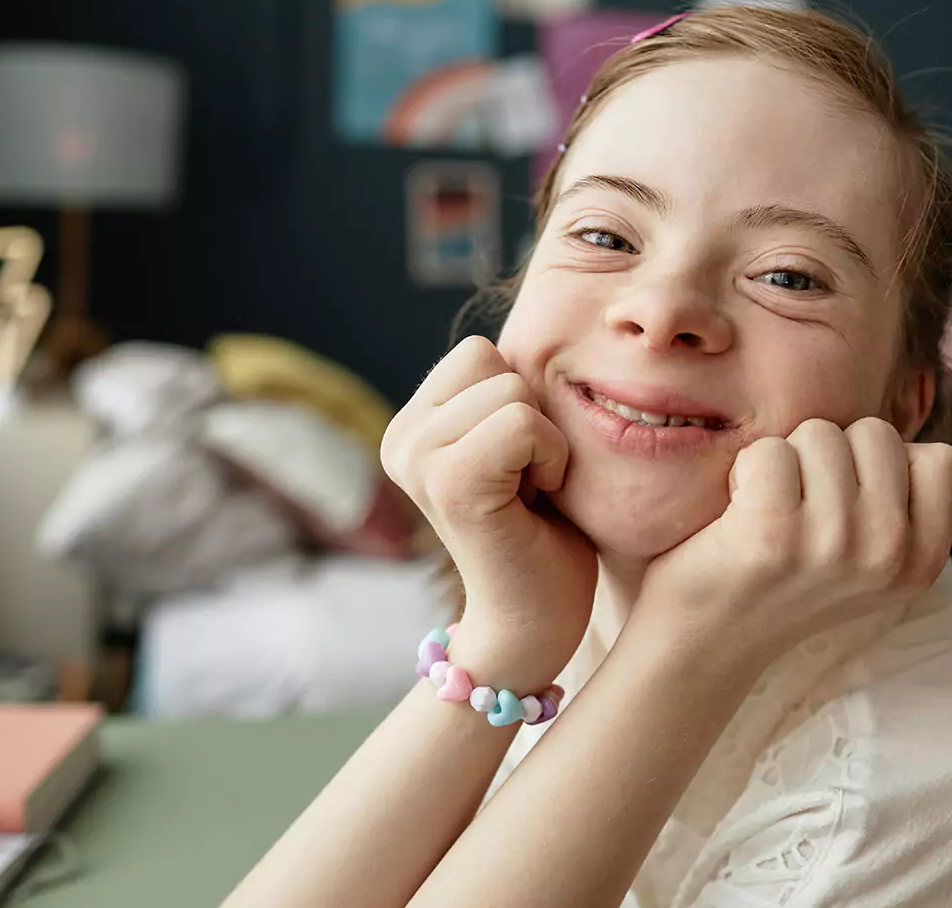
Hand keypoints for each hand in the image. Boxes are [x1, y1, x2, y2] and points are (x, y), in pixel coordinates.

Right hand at [382, 337, 595, 684]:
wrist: (537, 624)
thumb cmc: (545, 536)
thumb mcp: (520, 447)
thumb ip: (503, 395)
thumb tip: (537, 328)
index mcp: (412, 425)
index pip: (480, 352)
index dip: (522, 402)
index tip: (522, 466)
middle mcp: (400, 438)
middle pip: (493, 361)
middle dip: (532, 417)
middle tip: (526, 483)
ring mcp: (416, 459)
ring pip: (513, 390)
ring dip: (547, 443)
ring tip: (529, 494)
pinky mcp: (447, 483)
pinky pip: (523, 422)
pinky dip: (551, 459)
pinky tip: (536, 503)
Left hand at [639, 417, 951, 672]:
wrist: (706, 644)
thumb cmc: (784, 581)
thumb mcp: (868, 559)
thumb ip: (904, 503)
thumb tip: (922, 447)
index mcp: (920, 562)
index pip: (943, 462)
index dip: (885, 463)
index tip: (847, 500)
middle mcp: (888, 554)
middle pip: (876, 434)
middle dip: (828, 454)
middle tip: (799, 507)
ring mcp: (834, 543)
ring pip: (820, 433)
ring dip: (783, 460)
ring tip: (767, 511)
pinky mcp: (774, 534)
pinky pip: (769, 451)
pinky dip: (744, 470)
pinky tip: (736, 514)